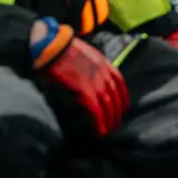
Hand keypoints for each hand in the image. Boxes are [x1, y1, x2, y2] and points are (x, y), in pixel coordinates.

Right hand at [31, 19, 128, 136]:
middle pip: (116, 98)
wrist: (54, 45)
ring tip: (109, 131)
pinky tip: (100, 132)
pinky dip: (100, 122)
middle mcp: (104, 74)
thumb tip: (88, 75)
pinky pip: (96, 111)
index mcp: (104, 63)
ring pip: (108, 106)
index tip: (123, 107)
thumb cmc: (64, 48)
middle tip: (116, 125)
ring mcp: (96, 83)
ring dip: (110, 121)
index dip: (123, 97)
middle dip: (117, 113)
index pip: (120, 83)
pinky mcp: (85, 91)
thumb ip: (91, 64)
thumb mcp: (85, 53)